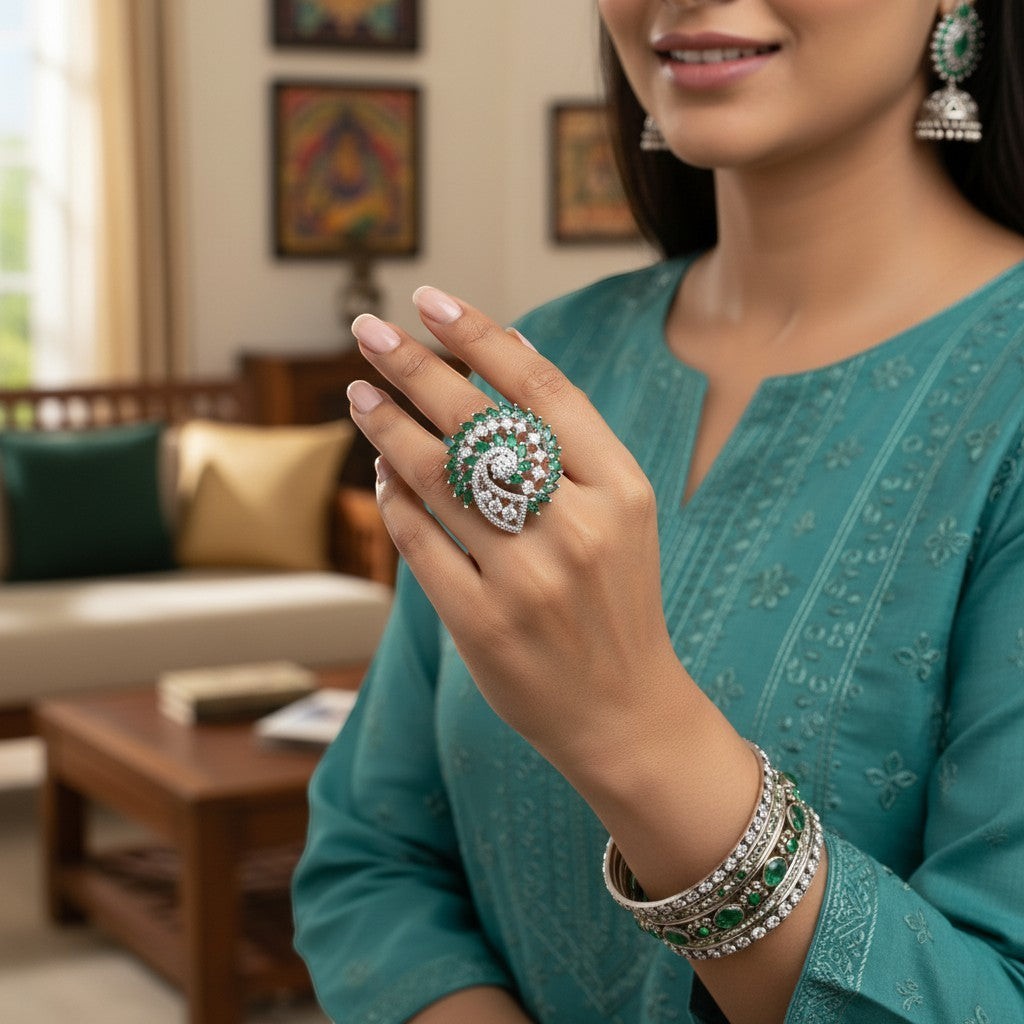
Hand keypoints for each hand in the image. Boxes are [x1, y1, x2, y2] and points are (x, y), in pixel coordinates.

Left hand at [346, 287, 690, 777]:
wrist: (624, 712)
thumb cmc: (617, 599)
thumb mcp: (622, 514)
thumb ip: (573, 440)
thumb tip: (510, 344)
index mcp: (622, 491)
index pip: (542, 390)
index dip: (480, 337)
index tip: (429, 300)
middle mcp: (578, 529)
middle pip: (479, 423)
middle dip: (412, 367)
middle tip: (367, 330)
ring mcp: (527, 581)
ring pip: (436, 478)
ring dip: (386, 428)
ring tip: (358, 396)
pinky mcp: (482, 626)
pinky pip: (418, 543)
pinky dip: (392, 501)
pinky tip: (383, 474)